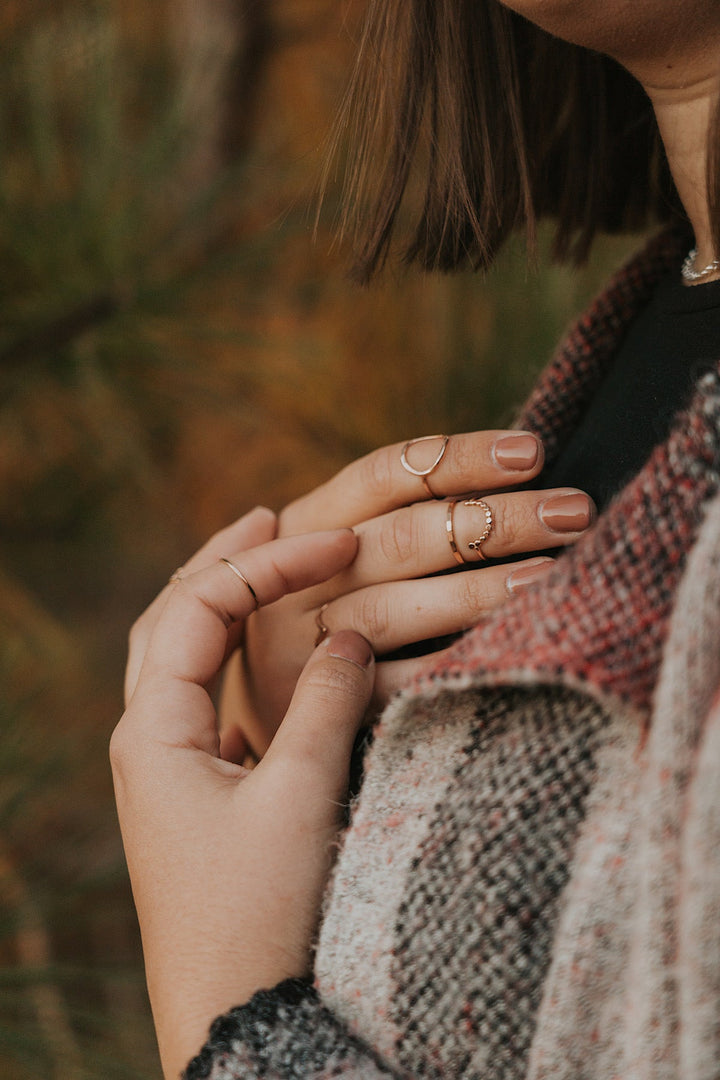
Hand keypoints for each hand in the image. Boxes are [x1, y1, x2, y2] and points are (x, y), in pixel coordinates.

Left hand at [112, 513, 374, 1078]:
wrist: (236, 1017)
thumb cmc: (258, 913)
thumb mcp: (300, 795)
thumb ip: (324, 701)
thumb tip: (345, 634)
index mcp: (154, 729)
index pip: (202, 606)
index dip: (269, 563)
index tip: (338, 542)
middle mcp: (147, 741)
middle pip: (172, 619)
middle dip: (223, 561)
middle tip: (271, 515)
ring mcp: (168, 770)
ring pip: (182, 659)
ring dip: (221, 605)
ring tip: (263, 563)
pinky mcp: (196, 796)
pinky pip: (204, 702)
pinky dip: (233, 659)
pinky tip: (264, 656)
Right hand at [230, 430, 595, 753]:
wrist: (257, 715)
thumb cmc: (324, 610)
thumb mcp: (330, 554)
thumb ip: (393, 519)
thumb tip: (515, 474)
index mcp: (302, 524)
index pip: (384, 475)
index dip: (461, 459)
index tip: (534, 453)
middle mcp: (298, 579)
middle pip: (403, 538)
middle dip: (496, 521)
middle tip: (575, 511)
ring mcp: (306, 646)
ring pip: (398, 610)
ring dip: (482, 591)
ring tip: (554, 576)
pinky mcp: (324, 709)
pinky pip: (398, 684)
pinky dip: (454, 663)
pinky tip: (511, 648)